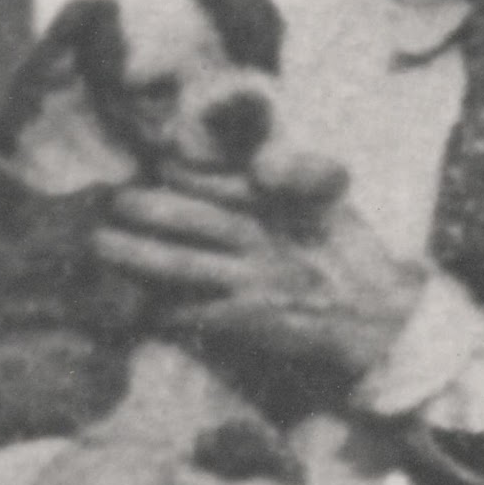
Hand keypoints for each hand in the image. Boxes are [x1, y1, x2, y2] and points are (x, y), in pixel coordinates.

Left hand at [97, 153, 418, 390]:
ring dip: (138, 255)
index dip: (186, 170)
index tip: (159, 163)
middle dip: (150, 208)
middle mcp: (265, 239)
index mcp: (284, 206)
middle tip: (114, 201)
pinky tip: (141, 305)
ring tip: (103, 245)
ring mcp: (256, 282)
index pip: (225, 180)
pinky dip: (166, 310)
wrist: (381, 318)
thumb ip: (293, 178)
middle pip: (195, 218)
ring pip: (184, 265)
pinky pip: (197, 313)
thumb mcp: (332, 204)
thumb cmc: (353, 258)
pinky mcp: (252, 321)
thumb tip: (253, 163)